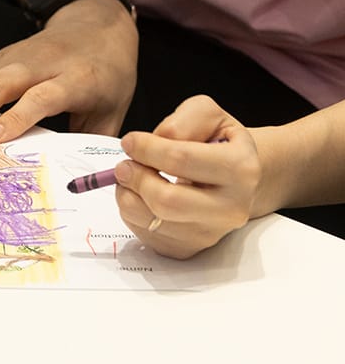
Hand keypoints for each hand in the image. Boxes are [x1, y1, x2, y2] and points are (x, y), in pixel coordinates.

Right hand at [0, 0, 136, 139]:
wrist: (96, 24)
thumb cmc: (108, 73)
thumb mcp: (115, 108)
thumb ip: (94, 140)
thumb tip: (77, 180)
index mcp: (75, 79)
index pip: (42, 97)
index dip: (17, 116)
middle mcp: (40, 64)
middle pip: (1, 83)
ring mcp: (17, 56)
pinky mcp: (1, 53)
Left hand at [114, 95, 259, 258]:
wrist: (238, 178)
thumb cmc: (218, 142)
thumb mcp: (208, 114)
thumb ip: (182, 120)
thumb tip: (154, 140)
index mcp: (240, 168)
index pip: (181, 159)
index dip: (146, 148)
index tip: (129, 142)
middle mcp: (231, 208)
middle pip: (167, 200)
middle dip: (135, 177)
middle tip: (123, 164)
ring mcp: (212, 234)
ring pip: (152, 221)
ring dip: (128, 194)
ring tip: (131, 177)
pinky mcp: (191, 250)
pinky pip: (148, 236)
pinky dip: (132, 212)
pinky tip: (140, 195)